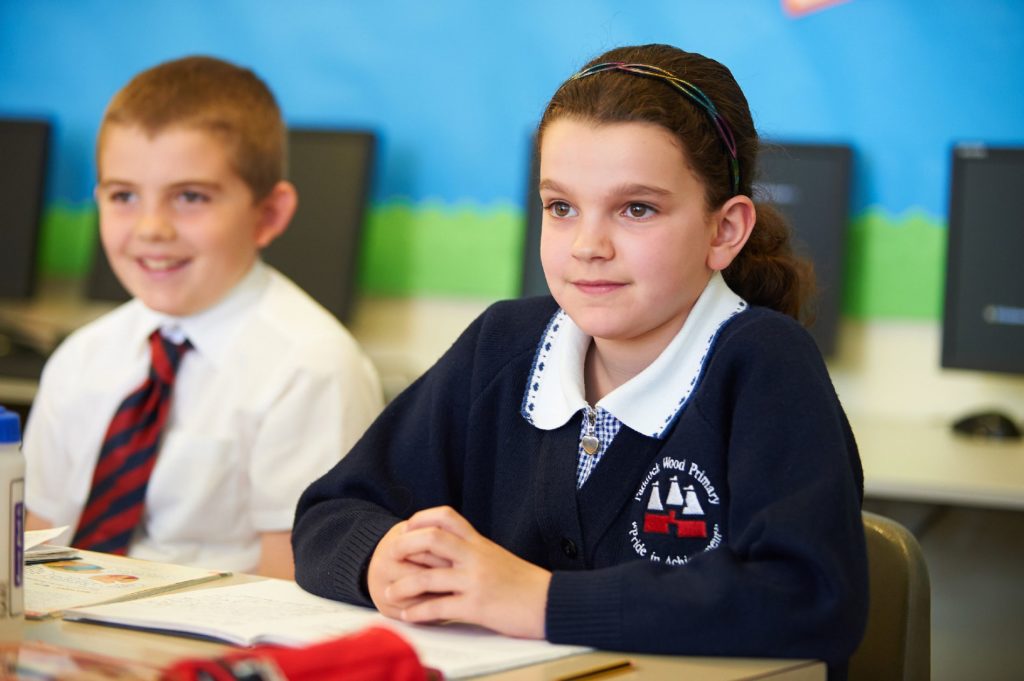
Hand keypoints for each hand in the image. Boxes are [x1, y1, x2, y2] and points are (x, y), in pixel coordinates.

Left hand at [384, 506, 550, 638]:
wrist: (551, 602)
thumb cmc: (524, 583)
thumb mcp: (497, 558)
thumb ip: (473, 552)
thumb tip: (447, 553)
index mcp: (480, 543)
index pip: (448, 517)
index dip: (423, 518)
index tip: (407, 527)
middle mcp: (475, 557)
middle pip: (432, 539)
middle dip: (405, 545)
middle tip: (390, 554)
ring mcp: (475, 581)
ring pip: (429, 576)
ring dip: (403, 585)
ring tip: (389, 592)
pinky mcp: (477, 606)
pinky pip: (439, 606)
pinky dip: (419, 611)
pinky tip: (408, 615)